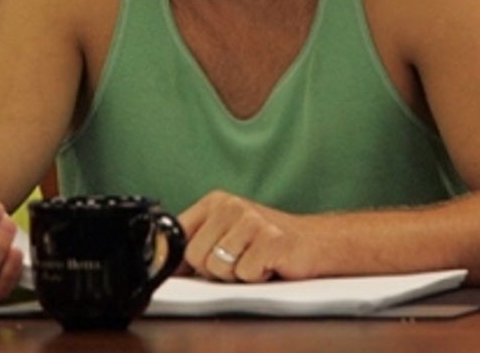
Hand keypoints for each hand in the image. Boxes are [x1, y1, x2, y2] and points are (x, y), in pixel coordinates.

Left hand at [178, 190, 319, 282]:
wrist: (313, 242)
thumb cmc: (265, 241)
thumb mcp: (226, 232)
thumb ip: (197, 242)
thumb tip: (166, 265)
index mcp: (216, 202)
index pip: (178, 233)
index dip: (181, 258)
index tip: (192, 267)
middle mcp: (232, 206)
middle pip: (195, 255)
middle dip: (213, 269)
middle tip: (238, 261)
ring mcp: (252, 221)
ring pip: (218, 267)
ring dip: (236, 274)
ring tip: (254, 260)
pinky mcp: (271, 240)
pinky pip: (245, 274)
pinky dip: (256, 277)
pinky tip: (268, 265)